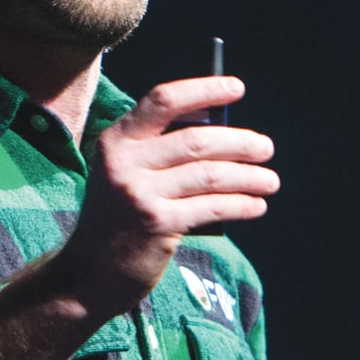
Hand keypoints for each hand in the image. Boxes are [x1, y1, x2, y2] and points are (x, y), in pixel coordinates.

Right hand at [60, 76, 279, 315]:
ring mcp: (139, 193)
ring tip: (270, 180)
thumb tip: (223, 128)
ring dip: (249, 175)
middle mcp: (124, 162)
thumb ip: (160, 148)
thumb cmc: (119, 214)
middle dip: (240, 142)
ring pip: (210, 174)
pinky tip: (256, 204)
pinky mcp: (157, 224)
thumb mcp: (125, 171)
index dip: (203, 90)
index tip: (236, 88)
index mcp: (116, 139)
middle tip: (265, 147)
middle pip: (196, 139)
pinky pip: (212, 206)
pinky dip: (241, 204)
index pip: (163, 101)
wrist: (90, 270)